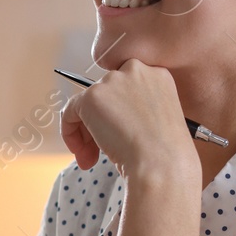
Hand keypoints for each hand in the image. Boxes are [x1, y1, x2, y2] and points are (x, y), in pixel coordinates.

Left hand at [60, 59, 197, 178]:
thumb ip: (136, 109)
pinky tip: (81, 153)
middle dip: (100, 124)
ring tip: (92, 160)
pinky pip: (69, 111)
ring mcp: (112, 81)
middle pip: (105, 94)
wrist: (163, 164)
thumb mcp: (157, 120)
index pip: (125, 87)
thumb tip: (107, 115)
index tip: (119, 135)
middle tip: (100, 153)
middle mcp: (135, 70)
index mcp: (156, 74)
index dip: (118, 113)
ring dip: (86, 134)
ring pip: (86, 105)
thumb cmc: (166, 153)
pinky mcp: (92, 97)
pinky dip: (69, 133)